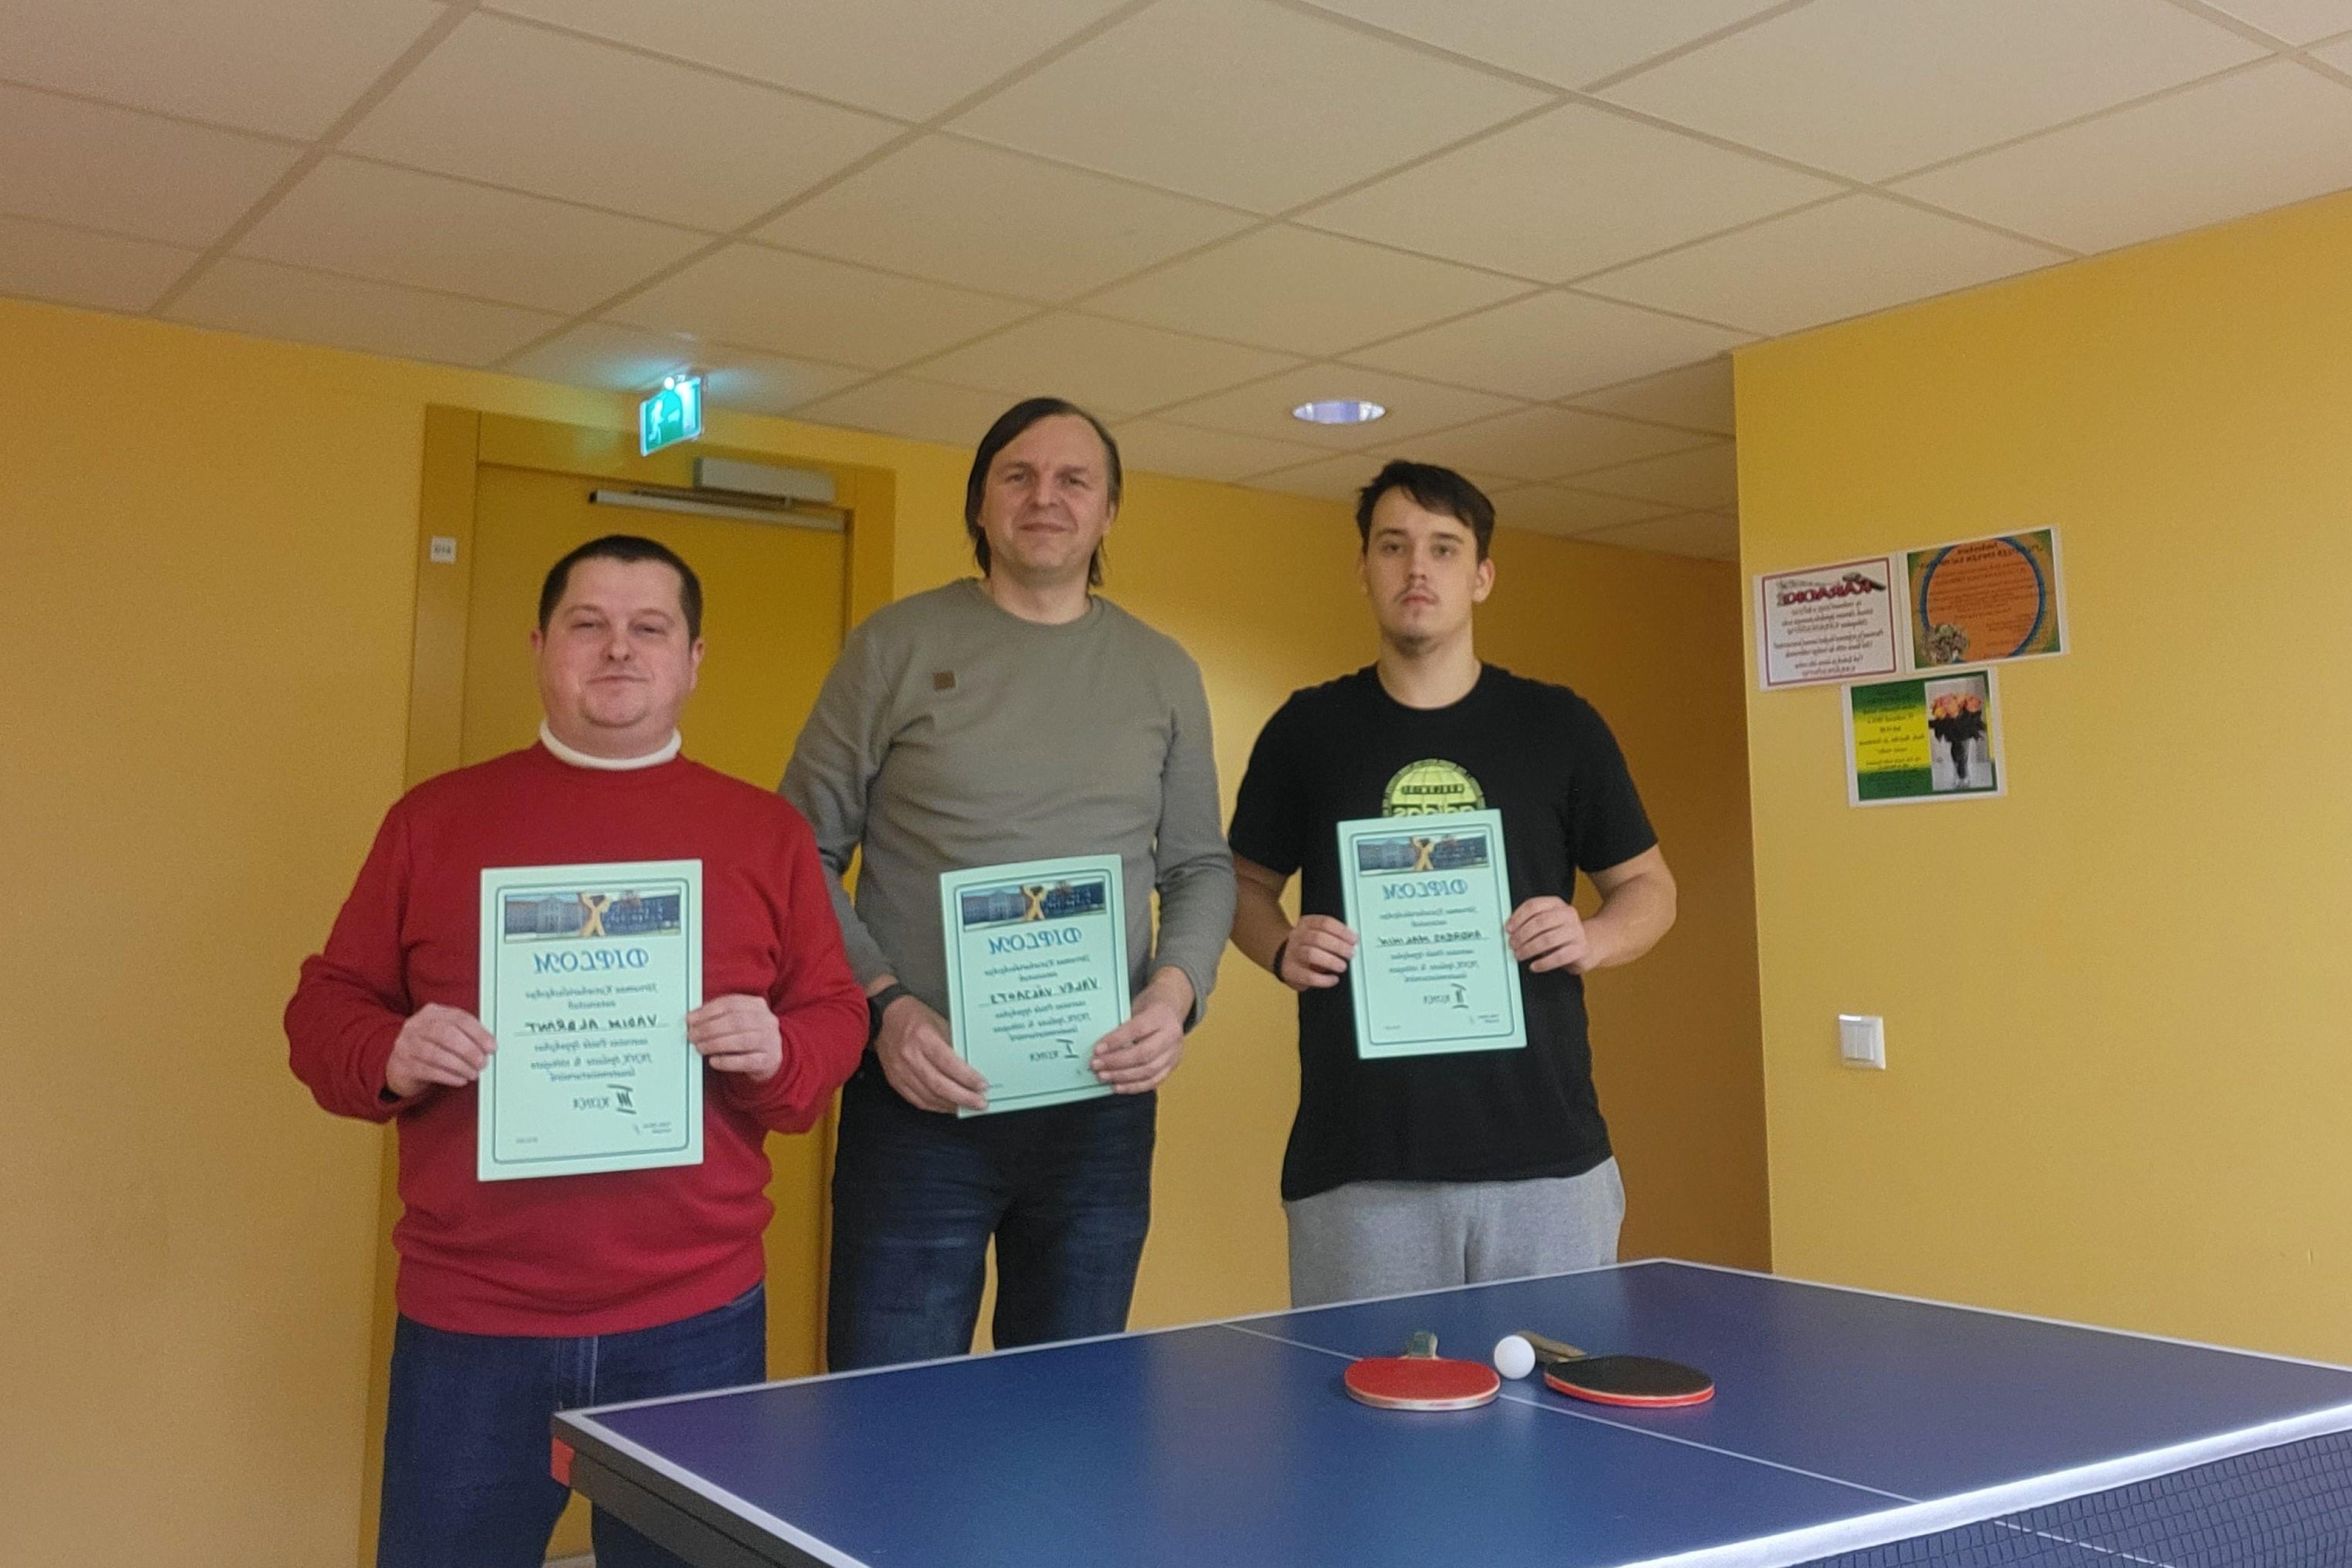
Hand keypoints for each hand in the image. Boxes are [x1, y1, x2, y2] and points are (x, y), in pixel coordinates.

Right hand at [383, 1003, 494, 1097]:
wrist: (399, 1066)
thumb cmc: (429, 1047)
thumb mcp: (444, 1034)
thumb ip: (464, 1034)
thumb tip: (488, 1045)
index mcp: (432, 1013)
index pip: (458, 1018)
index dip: (478, 1032)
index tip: (492, 1046)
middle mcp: (416, 1025)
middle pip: (445, 1033)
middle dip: (468, 1049)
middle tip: (482, 1062)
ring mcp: (406, 1044)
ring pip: (435, 1053)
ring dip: (459, 1065)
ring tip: (473, 1073)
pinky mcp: (403, 1065)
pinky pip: (428, 1071)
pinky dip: (448, 1076)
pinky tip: (460, 1080)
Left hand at [688, 994, 781, 1081]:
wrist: (771, 1057)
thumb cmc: (749, 1036)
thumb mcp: (740, 1019)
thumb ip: (721, 1015)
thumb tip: (694, 1018)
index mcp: (757, 1005)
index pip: (730, 1003)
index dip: (707, 1011)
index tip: (691, 1019)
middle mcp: (766, 1021)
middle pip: (735, 1022)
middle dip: (708, 1029)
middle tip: (692, 1035)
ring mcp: (769, 1041)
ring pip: (740, 1041)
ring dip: (714, 1044)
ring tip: (700, 1047)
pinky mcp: (768, 1060)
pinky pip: (745, 1061)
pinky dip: (726, 1061)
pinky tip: (714, 1061)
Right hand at [874, 992, 988, 1113]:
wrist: (884, 1019)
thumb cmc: (914, 1017)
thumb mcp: (939, 1022)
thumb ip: (954, 1044)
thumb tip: (974, 1065)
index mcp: (922, 1037)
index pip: (948, 1063)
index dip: (967, 1078)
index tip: (982, 1085)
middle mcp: (909, 1055)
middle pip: (939, 1085)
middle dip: (963, 1097)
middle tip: (980, 1102)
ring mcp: (900, 1071)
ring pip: (929, 1097)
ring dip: (951, 1105)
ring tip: (968, 1106)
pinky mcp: (895, 1081)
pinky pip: (917, 1100)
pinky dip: (935, 1106)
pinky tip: (949, 1106)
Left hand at [1091, 969, 1194, 1093]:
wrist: (1172, 1010)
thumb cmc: (1149, 1009)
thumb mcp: (1136, 1007)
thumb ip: (1122, 1025)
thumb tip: (1099, 1045)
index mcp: (1160, 1016)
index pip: (1137, 1030)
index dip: (1115, 1041)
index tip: (1097, 1049)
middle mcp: (1171, 1035)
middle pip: (1143, 1054)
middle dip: (1116, 1062)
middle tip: (1096, 1065)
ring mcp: (1174, 1053)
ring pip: (1148, 1071)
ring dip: (1122, 1076)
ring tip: (1103, 1076)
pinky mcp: (1172, 1066)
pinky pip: (1153, 1081)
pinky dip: (1134, 1086)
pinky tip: (1117, 1086)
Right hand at [1277, 915, 1356, 991]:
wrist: (1282, 957)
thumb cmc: (1306, 946)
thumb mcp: (1316, 934)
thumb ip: (1333, 936)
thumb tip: (1352, 943)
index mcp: (1306, 924)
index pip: (1325, 922)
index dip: (1342, 931)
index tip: (1354, 939)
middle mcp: (1298, 937)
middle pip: (1318, 937)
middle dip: (1338, 946)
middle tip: (1350, 953)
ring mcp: (1292, 954)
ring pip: (1311, 954)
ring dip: (1331, 960)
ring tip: (1342, 966)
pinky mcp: (1291, 971)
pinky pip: (1308, 976)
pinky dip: (1324, 979)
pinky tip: (1333, 979)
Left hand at [1506, 896, 1600, 973]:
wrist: (1590, 944)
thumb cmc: (1562, 934)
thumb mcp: (1548, 922)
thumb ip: (1532, 922)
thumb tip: (1511, 931)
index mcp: (1556, 904)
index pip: (1533, 905)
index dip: (1518, 917)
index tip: (1508, 929)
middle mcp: (1568, 914)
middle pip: (1539, 922)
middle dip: (1522, 935)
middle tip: (1513, 945)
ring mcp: (1576, 931)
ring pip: (1547, 939)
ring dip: (1529, 949)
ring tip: (1520, 955)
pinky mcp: (1581, 948)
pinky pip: (1558, 957)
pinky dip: (1543, 963)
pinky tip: (1535, 966)